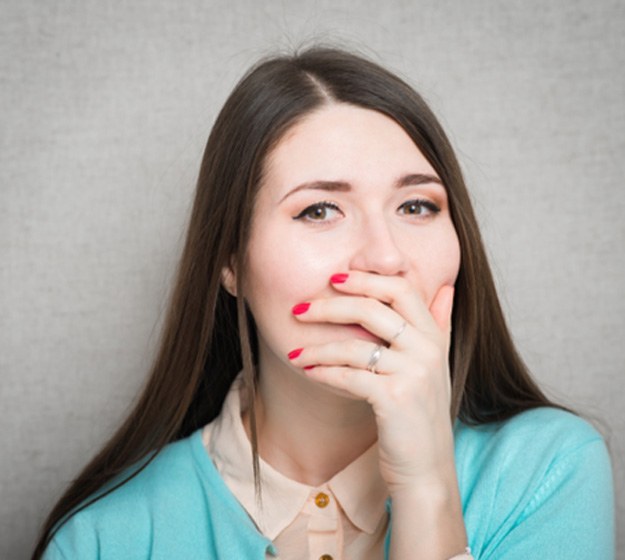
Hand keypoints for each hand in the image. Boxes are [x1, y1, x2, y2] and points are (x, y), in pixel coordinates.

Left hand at [288, 270, 455, 492]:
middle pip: (372, 308)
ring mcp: (414, 374)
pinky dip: (323, 372)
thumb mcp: (438, 364)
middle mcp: (427, 350)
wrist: (427, 468)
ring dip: (317, 348)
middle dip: (330, 305)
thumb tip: (446, 287)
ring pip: (354, 345)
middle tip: (300, 309)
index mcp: (434, 336)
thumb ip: (440, 324)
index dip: (365, 279)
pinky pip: (349, 376)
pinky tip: (307, 372)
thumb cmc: (421, 414)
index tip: (334, 279)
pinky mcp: (395, 399)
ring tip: (296, 352)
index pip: (401, 288)